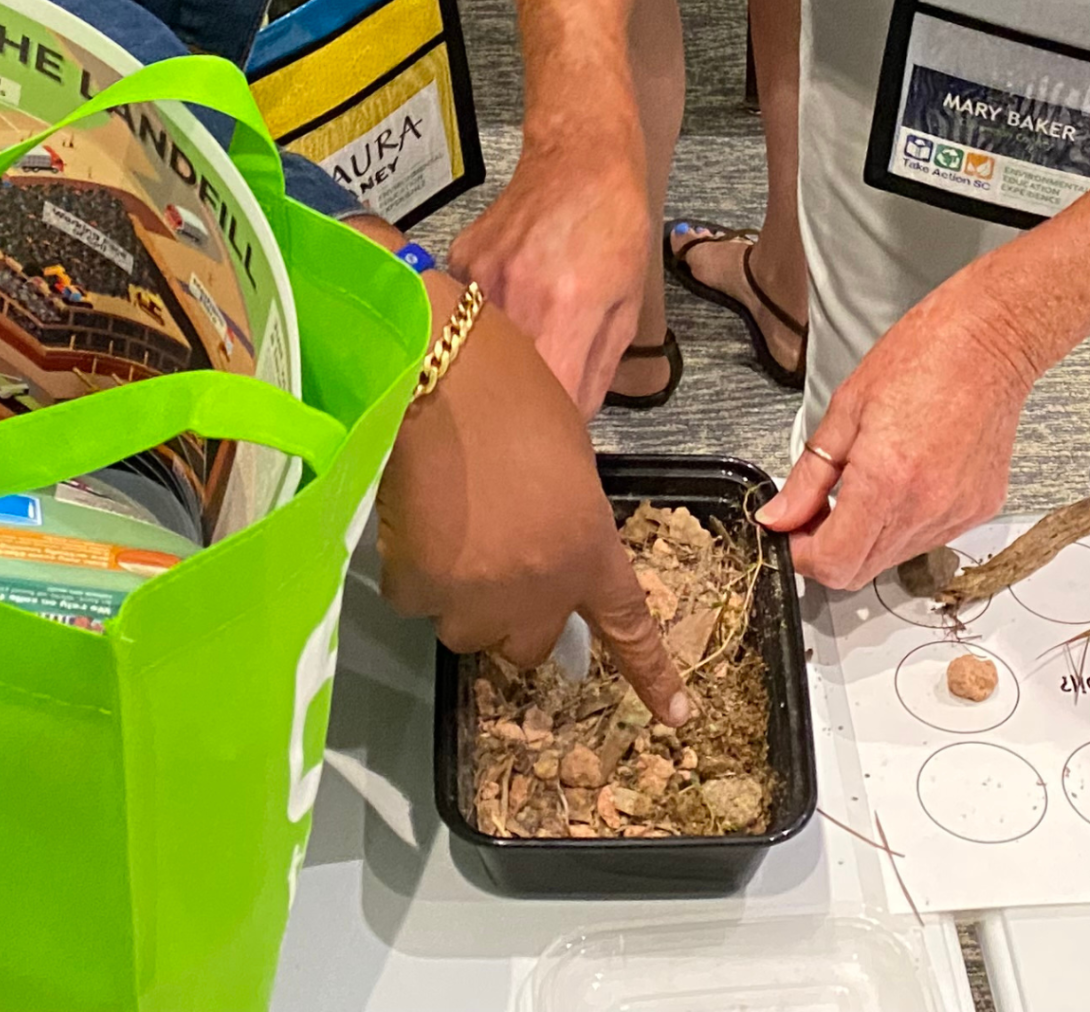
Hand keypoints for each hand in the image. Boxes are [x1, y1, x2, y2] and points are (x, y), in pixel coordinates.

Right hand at [377, 277, 689, 723]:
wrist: (440, 373)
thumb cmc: (514, 390)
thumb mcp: (568, 457)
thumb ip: (567, 516)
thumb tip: (541, 539)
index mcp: (589, 550)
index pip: (626, 626)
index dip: (649, 674)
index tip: (675, 717)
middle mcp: (540, 590)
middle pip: (527, 645)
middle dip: (513, 614)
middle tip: (494, 557)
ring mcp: (476, 598)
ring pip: (467, 628)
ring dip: (460, 595)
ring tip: (448, 522)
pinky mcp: (419, 591)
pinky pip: (416, 598)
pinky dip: (414, 570)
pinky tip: (414, 514)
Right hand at [451, 105, 652, 413]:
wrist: (578, 157)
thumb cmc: (617, 228)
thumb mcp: (625, 305)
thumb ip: (597, 371)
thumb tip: (571, 418)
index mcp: (565, 314)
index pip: (547, 401)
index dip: (555, 422)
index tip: (559, 426)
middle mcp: (513, 300)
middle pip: (504, 381)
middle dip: (522, 395)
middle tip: (540, 389)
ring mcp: (476, 278)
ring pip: (478, 348)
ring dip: (499, 356)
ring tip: (523, 338)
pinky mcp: (457, 260)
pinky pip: (462, 312)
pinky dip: (481, 318)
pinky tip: (507, 296)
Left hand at [758, 268, 1040, 589]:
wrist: (990, 341)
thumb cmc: (921, 357)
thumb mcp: (846, 408)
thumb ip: (808, 475)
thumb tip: (778, 516)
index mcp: (886, 481)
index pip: (833, 563)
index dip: (801, 555)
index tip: (789, 532)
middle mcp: (925, 510)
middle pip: (861, 572)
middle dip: (828, 550)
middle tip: (815, 511)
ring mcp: (957, 515)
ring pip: (893, 559)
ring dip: (867, 538)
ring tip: (863, 485)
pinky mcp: (979, 510)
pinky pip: (928, 538)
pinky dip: (904, 523)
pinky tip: (903, 480)